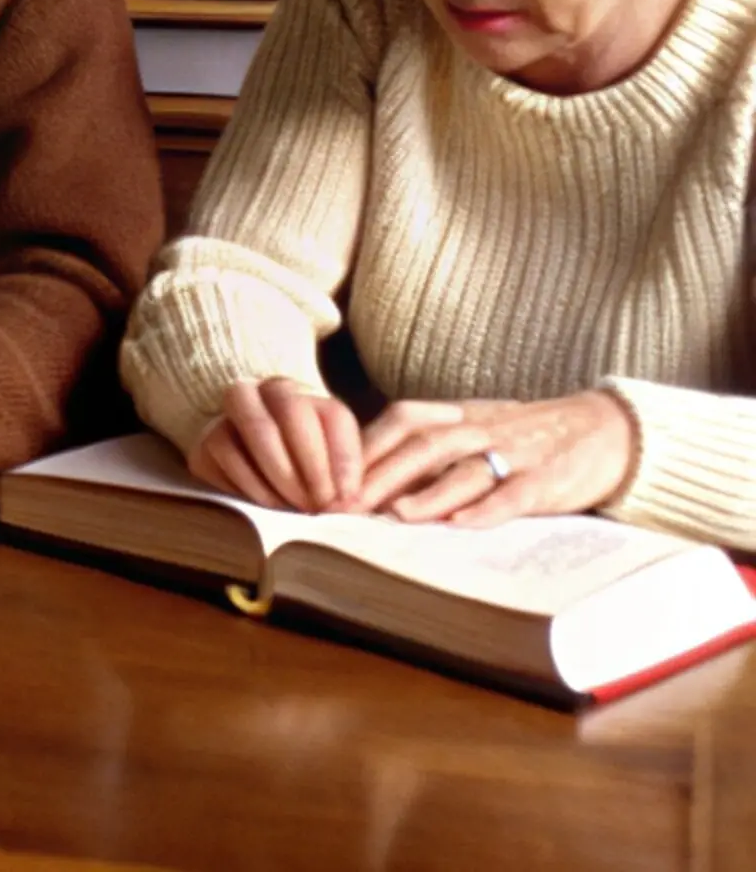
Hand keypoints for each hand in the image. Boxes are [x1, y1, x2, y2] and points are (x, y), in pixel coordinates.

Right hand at [189, 377, 363, 512]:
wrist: (244, 462)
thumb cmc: (301, 469)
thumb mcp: (329, 464)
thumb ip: (344, 474)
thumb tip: (350, 501)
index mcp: (304, 394)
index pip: (332, 416)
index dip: (344, 460)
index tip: (348, 497)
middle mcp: (265, 390)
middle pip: (293, 412)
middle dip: (312, 467)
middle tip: (322, 506)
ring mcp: (230, 411)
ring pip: (258, 428)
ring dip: (283, 477)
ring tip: (297, 509)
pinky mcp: (205, 439)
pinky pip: (226, 454)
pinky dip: (252, 485)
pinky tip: (269, 505)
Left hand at [355, 391, 638, 525]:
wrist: (606, 427)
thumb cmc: (529, 435)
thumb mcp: (478, 428)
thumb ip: (435, 449)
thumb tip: (377, 479)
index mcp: (460, 413)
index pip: (402, 419)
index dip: (366, 444)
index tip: (331, 473)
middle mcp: (481, 427)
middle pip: (423, 443)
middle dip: (381, 473)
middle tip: (347, 502)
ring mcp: (515, 452)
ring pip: (465, 467)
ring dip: (428, 491)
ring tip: (396, 513)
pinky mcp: (549, 479)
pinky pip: (516, 493)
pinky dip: (489, 508)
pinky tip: (464, 524)